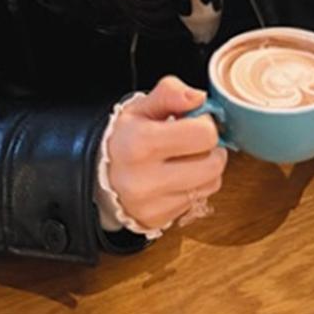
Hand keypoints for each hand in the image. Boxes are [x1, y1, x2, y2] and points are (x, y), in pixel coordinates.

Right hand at [107, 75, 227, 231]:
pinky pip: (198, 201)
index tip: (195, 120)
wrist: (99, 173)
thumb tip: (199, 98)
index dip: (206, 123)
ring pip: (211, 184)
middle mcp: (144, 179)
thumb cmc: (125, 136)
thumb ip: (171, 93)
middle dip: (210, 148)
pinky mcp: (157, 220)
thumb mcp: (141, 106)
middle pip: (213, 164)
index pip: (204, 134)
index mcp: (140, 143)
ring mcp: (151, 204)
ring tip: (186, 158)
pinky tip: (178, 177)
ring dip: (206, 168)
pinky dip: (195, 187)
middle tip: (194, 141)